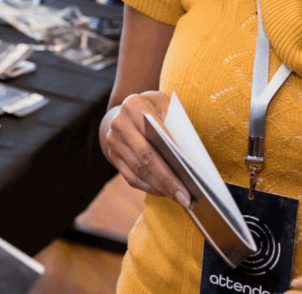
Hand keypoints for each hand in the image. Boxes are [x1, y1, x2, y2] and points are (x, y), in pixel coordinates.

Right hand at [101, 91, 190, 207]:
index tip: (188, 168)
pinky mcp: (113, 157)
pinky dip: (150, 187)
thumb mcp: (164, 103)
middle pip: (146, 156)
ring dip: (161, 187)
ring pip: (139, 170)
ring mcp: (113, 142)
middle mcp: (119, 124)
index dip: (171, 150)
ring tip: (180, 198)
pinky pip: (132, 177)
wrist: (123, 112)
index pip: (156, 130)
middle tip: (186, 197)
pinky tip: (165, 193)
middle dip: (168, 179)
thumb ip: (174, 121)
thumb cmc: (152, 108)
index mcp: (133, 105)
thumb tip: (188, 152)